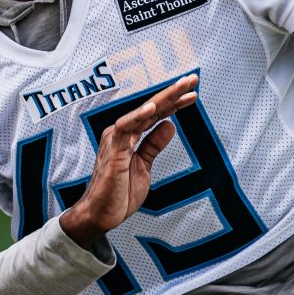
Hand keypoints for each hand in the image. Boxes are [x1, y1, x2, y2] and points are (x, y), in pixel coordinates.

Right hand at [60, 74, 198, 248]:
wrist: (101, 215)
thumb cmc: (118, 193)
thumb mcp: (144, 167)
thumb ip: (153, 146)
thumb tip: (170, 126)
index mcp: (129, 136)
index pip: (155, 115)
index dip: (174, 103)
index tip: (193, 94)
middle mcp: (122, 133)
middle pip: (151, 108)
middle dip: (173, 93)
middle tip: (192, 79)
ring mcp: (116, 139)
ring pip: (142, 112)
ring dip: (163, 98)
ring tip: (182, 87)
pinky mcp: (113, 150)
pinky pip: (125, 127)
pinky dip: (138, 116)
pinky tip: (154, 107)